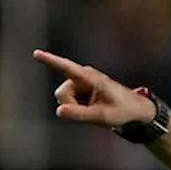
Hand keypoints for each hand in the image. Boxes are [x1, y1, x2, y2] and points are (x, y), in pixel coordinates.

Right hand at [32, 50, 154, 128]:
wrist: (134, 109)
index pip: (67, 68)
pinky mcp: (81, 89)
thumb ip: (79, 114)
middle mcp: (83, 77)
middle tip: (90, 112)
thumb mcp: (101, 116)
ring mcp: (81, 83)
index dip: (51, 61)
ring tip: (93, 109)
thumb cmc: (121, 110)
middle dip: (69, 105)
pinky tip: (91, 108)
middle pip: (61, 93)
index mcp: (90, 78)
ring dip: (74, 107)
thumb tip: (59, 111)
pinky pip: (69, 101)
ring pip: (64, 98)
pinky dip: (77, 107)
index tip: (36, 53)